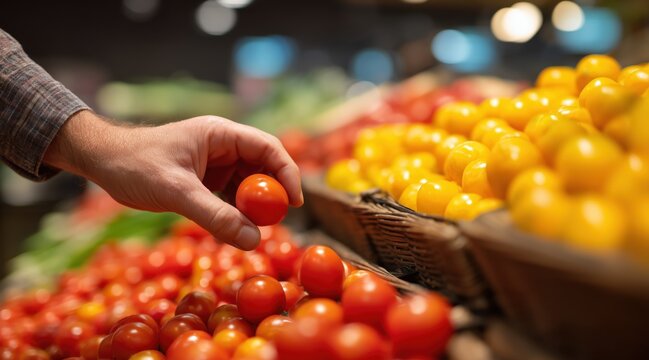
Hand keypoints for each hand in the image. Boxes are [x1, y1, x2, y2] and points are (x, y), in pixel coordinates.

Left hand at [44, 110, 302, 249]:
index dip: (286, 174)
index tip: (295, 203)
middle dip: (271, 194)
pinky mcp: (205, 179)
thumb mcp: (176, 191)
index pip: (267, 148)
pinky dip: (236, 211)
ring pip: (248, 183)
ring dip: (254, 205)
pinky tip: (235, 227)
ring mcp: (215, 162)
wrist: (101, 162)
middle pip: (262, 167)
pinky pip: (231, 195)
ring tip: (254, 227)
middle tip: (275, 221)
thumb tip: (254, 240)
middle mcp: (223, 145)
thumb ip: (215, 216)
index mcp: (220, 133)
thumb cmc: (134, 165)